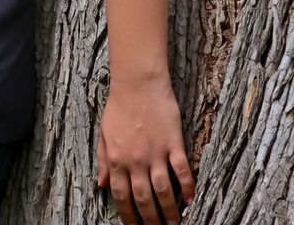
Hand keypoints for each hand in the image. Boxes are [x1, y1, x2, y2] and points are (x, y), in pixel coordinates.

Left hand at [96, 74, 195, 223]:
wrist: (137, 82)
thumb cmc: (119, 105)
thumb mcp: (104, 132)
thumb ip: (102, 160)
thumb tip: (102, 185)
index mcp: (116, 158)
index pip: (122, 196)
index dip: (128, 216)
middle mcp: (135, 160)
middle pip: (144, 199)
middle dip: (151, 220)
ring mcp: (156, 153)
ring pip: (164, 191)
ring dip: (170, 212)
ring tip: (175, 224)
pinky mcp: (173, 144)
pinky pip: (183, 171)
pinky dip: (188, 188)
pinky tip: (191, 200)